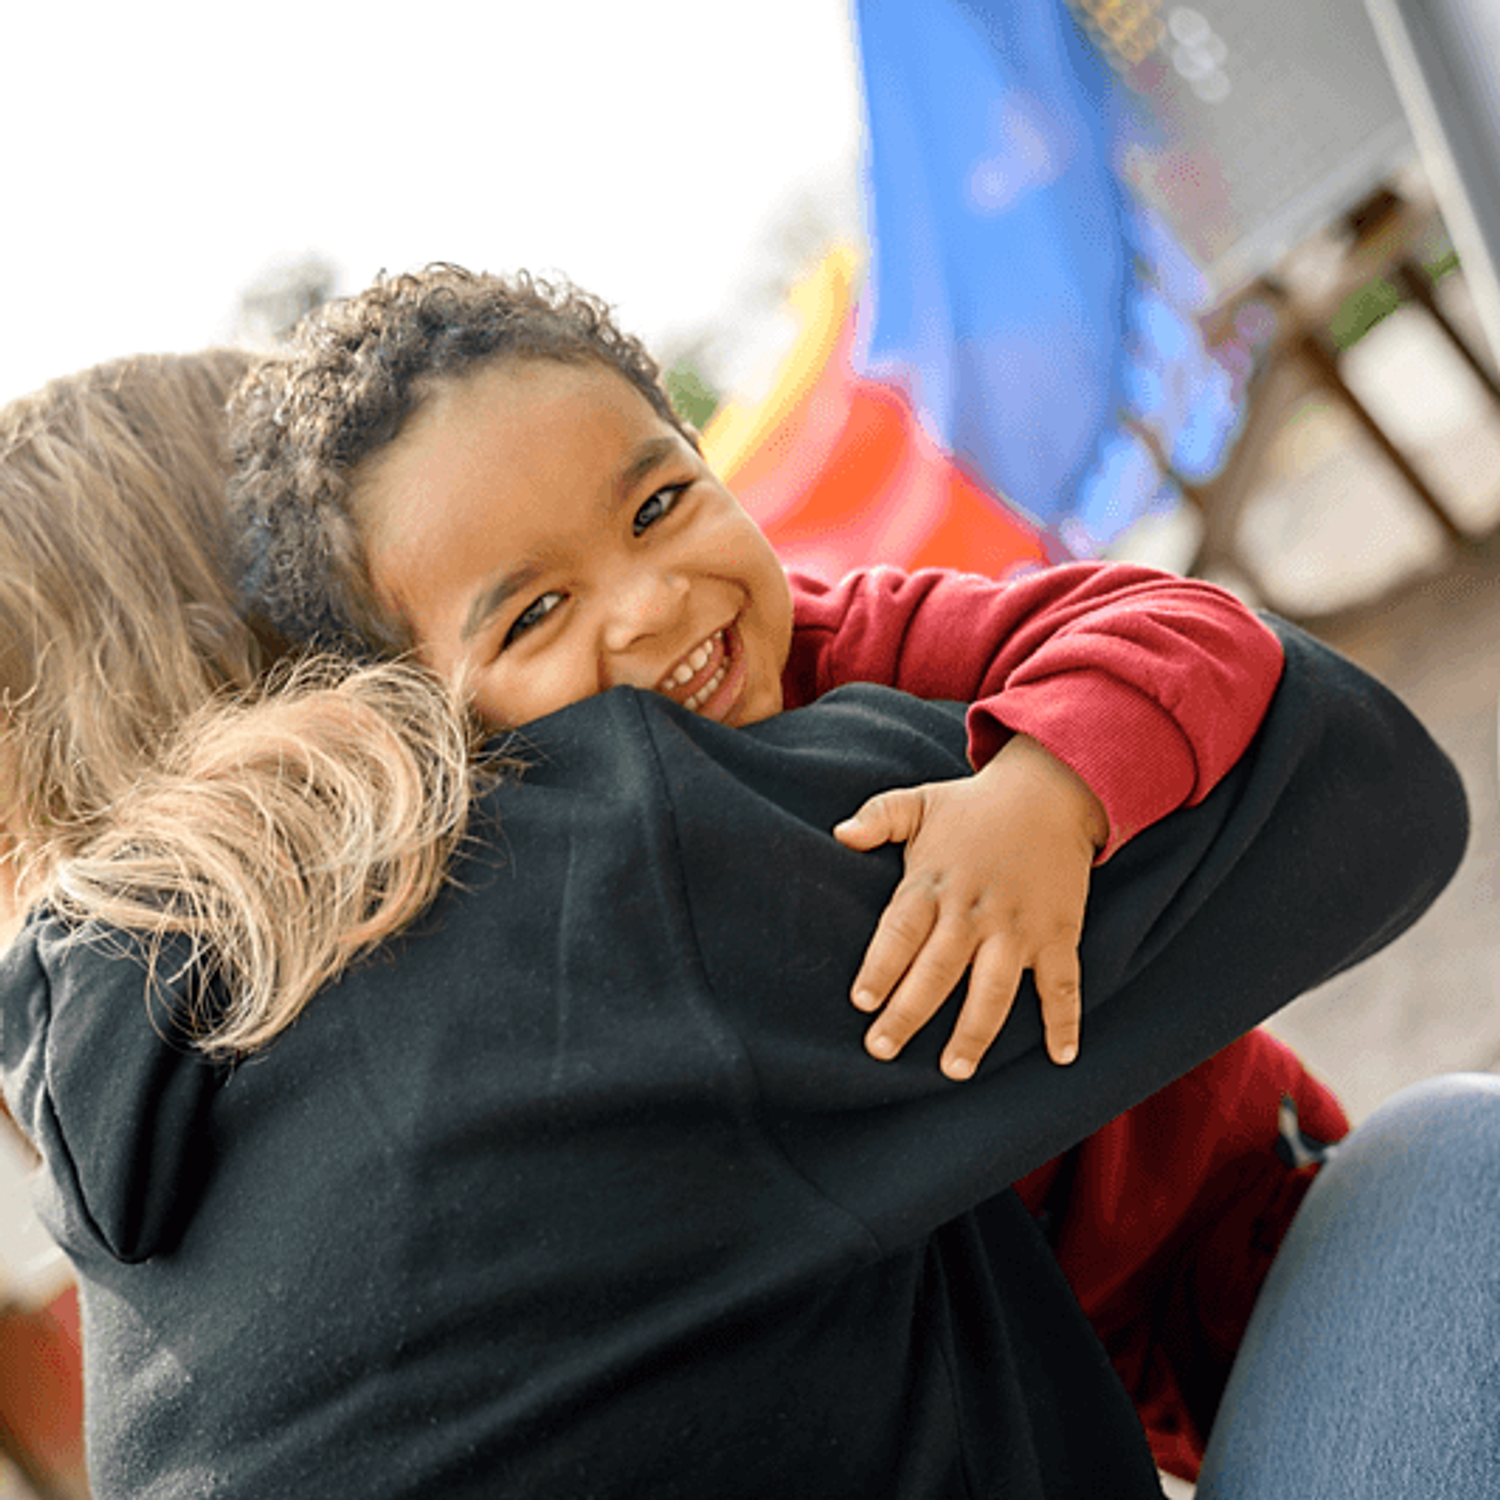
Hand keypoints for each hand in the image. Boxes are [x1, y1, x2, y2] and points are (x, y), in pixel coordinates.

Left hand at [833, 734, 1106, 1079]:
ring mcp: (1018, 926)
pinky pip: (1063, 983)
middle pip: (937, 969)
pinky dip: (1064, 1021)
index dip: (881, 967)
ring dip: (975, 1031)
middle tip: (882, 1049)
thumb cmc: (974, 805)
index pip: (900, 930)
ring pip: (994, 988)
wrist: (1052, 791)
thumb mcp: (921, 802)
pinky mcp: (1058, 933)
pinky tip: (1060, 1057)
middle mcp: (974, 910)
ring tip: (953, 1069)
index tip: (861, 1002)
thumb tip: (839, 833)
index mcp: (934, 882)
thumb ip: (878, 817)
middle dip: (909, 1013)